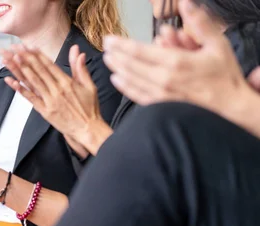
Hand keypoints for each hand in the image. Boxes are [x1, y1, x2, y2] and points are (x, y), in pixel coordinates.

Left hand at [1, 44, 110, 154]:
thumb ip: (80, 67)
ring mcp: (50, 100)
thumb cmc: (89, 108)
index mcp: (67, 82)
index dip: (37, 54)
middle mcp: (57, 90)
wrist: (87, 129)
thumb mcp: (89, 85)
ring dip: (20, 69)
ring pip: (33, 82)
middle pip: (38, 70)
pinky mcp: (45, 111)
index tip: (27, 45)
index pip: (49, 64)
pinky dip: (20, 90)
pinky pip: (31, 98)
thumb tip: (78, 50)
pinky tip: (11, 81)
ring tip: (10, 59)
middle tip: (14, 48)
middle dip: (25, 58)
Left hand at [102, 0, 256, 121]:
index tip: (109, 39)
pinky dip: (125, 87)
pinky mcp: (161, 106)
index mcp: (175, 62)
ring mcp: (161, 95)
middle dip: (116, 55)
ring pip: (131, 80)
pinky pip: (137, 96)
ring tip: (108, 60)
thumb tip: (186, 4)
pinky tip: (118, 80)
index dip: (121, 44)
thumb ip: (199, 23)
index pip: (139, 51)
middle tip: (105, 47)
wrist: (230, 107)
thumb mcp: (217, 44)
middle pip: (131, 65)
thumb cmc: (224, 75)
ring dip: (117, 69)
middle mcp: (164, 79)